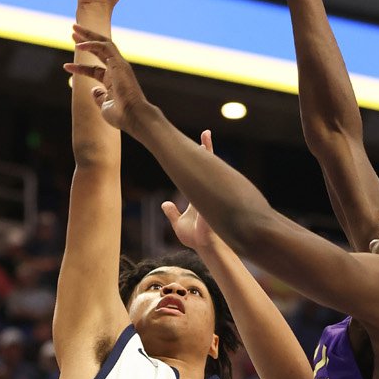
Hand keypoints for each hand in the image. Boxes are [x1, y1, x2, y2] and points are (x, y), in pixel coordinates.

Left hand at [64, 25, 151, 131]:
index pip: (94, 70)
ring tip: (74, 29)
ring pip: (103, 43)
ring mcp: (119, 65)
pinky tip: (79, 45)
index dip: (79, 67)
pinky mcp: (120, 63)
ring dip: (88, 35)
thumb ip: (99, 96)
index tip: (65, 66)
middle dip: (86, 40)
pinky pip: (106, 47)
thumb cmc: (121, 115)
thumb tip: (93, 90)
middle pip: (99, 50)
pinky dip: (92, 44)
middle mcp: (116, 70)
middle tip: (72, 32)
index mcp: (113, 81)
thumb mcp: (104, 105)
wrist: (133, 116)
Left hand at [162, 130, 216, 250]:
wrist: (207, 246)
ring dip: (208, 152)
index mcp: (197, 194)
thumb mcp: (178, 225)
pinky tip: (208, 155)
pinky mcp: (213, 196)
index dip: (196, 162)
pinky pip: (212, 178)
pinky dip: (212, 166)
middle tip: (206, 132)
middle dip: (206, 148)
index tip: (195, 148)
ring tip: (206, 134)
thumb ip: (172, 213)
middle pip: (206, 165)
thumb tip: (164, 204)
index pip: (196, 173)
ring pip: (211, 168)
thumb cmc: (195, 238)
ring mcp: (210, 192)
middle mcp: (205, 190)